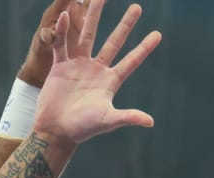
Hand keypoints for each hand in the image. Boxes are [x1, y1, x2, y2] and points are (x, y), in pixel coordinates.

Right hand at [32, 0, 160, 144]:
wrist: (55, 131)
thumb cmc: (82, 129)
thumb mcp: (107, 121)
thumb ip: (127, 117)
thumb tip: (150, 122)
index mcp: (110, 82)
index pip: (131, 61)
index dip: (144, 48)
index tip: (158, 34)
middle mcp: (96, 70)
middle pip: (114, 42)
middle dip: (125, 25)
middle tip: (137, 7)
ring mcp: (78, 66)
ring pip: (87, 36)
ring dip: (93, 17)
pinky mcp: (60, 66)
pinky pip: (62, 44)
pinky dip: (62, 31)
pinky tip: (65, 15)